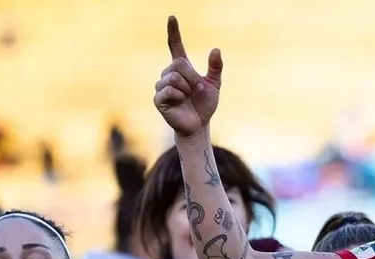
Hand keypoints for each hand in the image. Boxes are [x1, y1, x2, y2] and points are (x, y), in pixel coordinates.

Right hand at [154, 16, 222, 138]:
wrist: (199, 125)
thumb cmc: (204, 105)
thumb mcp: (214, 85)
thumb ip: (215, 68)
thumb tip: (216, 49)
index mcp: (181, 69)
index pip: (175, 46)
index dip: (174, 32)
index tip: (172, 17)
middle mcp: (168, 74)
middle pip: (179, 64)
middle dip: (193, 78)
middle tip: (198, 90)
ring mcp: (161, 86)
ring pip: (174, 77)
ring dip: (188, 89)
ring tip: (189, 98)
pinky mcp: (158, 98)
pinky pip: (169, 90)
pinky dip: (180, 96)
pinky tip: (181, 103)